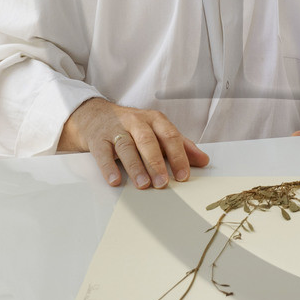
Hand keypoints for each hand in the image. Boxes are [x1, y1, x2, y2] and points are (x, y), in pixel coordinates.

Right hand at [60, 97, 209, 188]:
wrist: (96, 115)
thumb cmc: (132, 126)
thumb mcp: (157, 131)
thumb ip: (180, 145)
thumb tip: (203, 160)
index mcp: (154, 120)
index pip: (169, 136)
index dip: (178, 156)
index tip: (183, 175)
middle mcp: (136, 122)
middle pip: (148, 141)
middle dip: (156, 163)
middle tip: (163, 182)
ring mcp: (116, 130)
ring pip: (126, 147)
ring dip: (135, 167)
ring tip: (143, 184)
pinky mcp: (98, 140)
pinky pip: (103, 154)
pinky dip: (108, 168)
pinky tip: (115, 180)